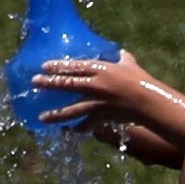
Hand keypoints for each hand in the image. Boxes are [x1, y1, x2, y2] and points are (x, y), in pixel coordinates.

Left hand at [34, 49, 156, 127]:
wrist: (150, 102)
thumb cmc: (142, 80)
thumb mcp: (130, 64)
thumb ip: (122, 58)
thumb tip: (118, 52)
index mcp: (102, 70)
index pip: (75, 66)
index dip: (59, 66)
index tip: (44, 66)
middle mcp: (96, 85)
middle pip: (68, 84)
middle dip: (49, 83)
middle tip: (34, 82)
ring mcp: (97, 102)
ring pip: (72, 109)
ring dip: (55, 114)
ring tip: (41, 117)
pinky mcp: (102, 116)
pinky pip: (87, 124)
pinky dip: (79, 129)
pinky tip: (70, 131)